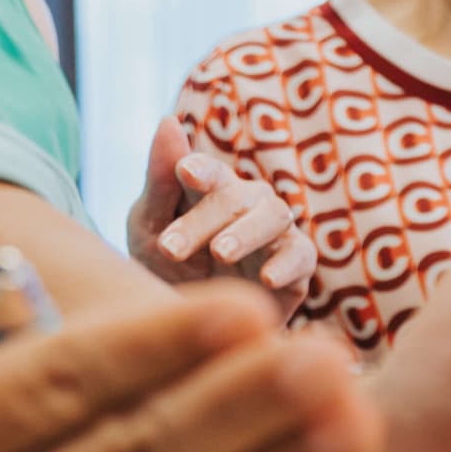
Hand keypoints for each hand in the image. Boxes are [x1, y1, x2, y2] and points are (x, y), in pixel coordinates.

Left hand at [129, 119, 315, 319]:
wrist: (189, 329)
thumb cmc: (166, 270)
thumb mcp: (148, 227)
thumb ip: (160, 181)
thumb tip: (168, 122)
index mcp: (211, 191)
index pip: (210, 172)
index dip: (201, 169)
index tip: (186, 173)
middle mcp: (247, 205)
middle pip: (238, 196)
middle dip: (203, 220)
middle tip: (171, 248)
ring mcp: (274, 235)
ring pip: (274, 216)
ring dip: (246, 233)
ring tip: (220, 253)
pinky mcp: (297, 269)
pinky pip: (302, 256)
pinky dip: (287, 263)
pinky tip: (266, 278)